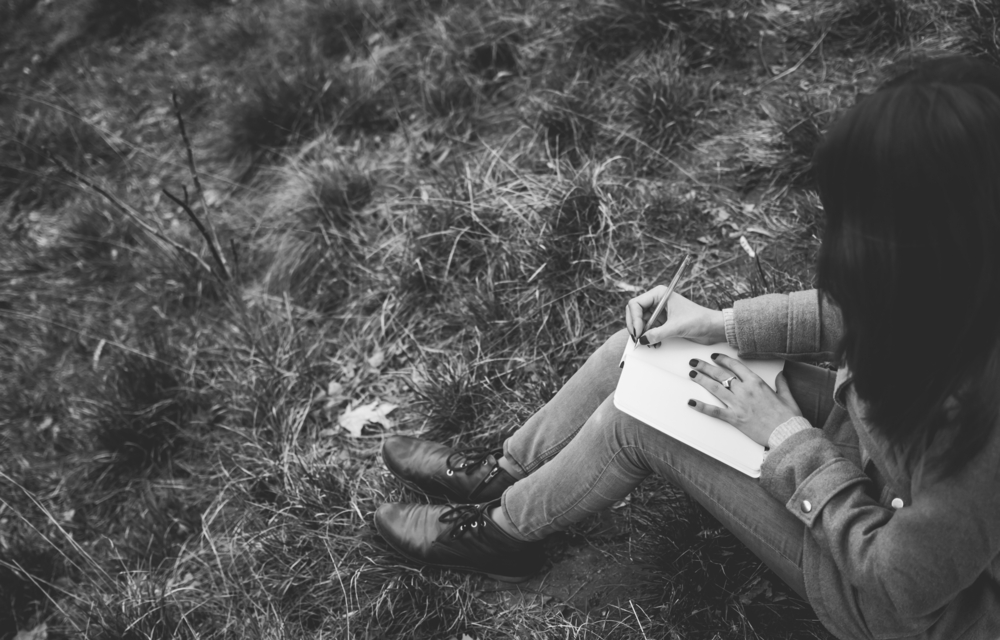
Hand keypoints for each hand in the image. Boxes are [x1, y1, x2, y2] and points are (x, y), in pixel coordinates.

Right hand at [625, 290, 724, 345]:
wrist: (712, 328)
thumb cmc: (699, 320)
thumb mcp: (676, 327)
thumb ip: (657, 333)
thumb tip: (642, 340)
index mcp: (659, 294)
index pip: (635, 304)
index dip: (634, 319)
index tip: (638, 332)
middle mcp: (656, 301)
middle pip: (634, 313)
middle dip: (635, 327)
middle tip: (638, 339)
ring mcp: (658, 312)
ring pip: (640, 322)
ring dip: (642, 334)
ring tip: (649, 342)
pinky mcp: (662, 322)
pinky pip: (647, 329)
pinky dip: (648, 337)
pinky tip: (654, 343)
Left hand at [686, 354, 801, 446]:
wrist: (787, 433)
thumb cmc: (789, 417)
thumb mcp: (787, 397)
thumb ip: (781, 384)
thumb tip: (780, 375)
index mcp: (757, 383)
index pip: (735, 366)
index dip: (723, 360)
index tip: (714, 357)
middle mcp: (745, 391)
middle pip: (721, 374)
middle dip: (706, 366)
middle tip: (695, 362)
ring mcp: (738, 404)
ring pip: (715, 388)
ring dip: (701, 380)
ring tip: (692, 373)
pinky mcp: (734, 418)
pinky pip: (714, 411)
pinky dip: (701, 406)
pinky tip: (691, 402)